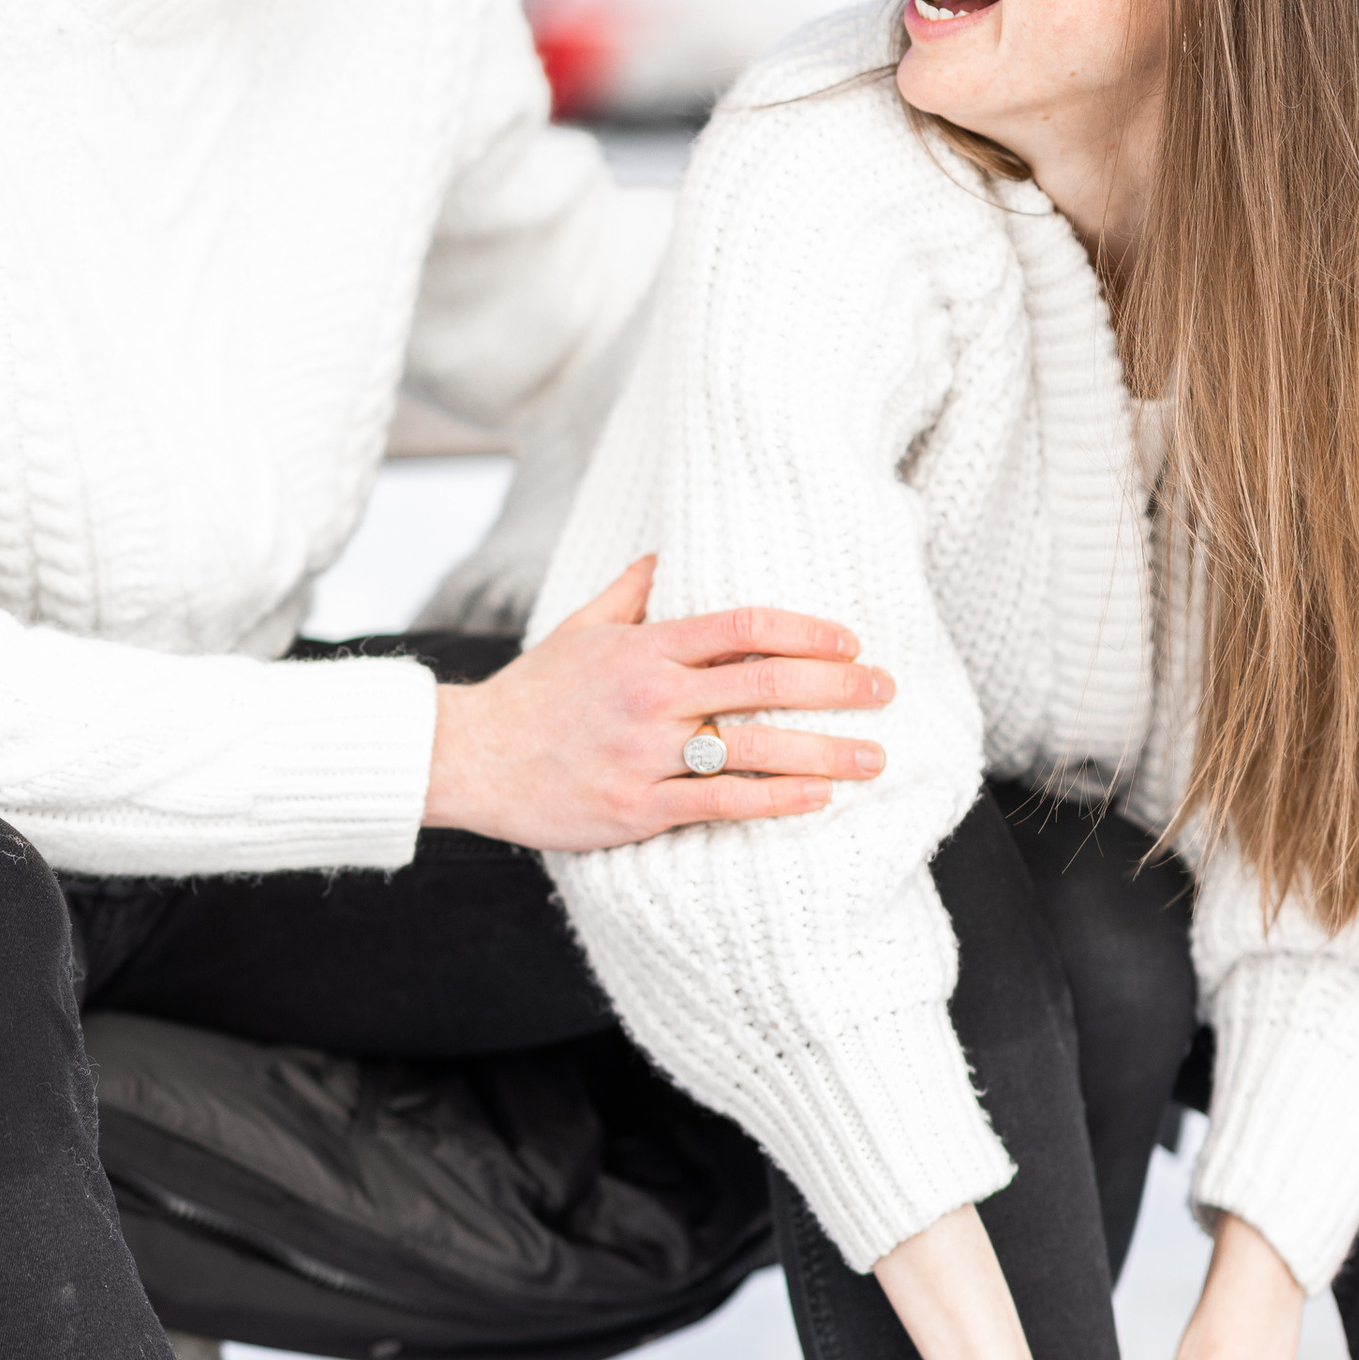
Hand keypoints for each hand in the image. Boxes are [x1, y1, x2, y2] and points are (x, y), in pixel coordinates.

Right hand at [423, 554, 894, 851]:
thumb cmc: (533, 694)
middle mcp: (653, 695)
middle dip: (838, 686)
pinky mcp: (639, 807)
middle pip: (766, 683)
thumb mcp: (580, 627)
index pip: (744, 626)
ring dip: (825, 753)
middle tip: (886, 690)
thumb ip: (633, 589)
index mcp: (645, 646)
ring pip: (755, 749)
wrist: (471, 758)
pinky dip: (777, 802)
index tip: (850, 641)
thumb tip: (673, 552)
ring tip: (873, 758)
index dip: (807, 630)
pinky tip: (818, 800)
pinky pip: (723, 805)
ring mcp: (647, 753)